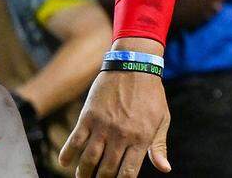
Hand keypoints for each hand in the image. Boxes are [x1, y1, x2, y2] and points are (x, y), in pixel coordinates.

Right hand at [59, 59, 170, 177]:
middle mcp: (121, 135)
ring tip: (83, 177)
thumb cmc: (151, 94)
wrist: (135, 65)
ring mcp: (103, 126)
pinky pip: (73, 142)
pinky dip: (67, 156)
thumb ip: (159, 145)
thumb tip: (165, 168)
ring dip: (83, 173)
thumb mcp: (162, 118)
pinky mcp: (88, 117)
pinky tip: (66, 163)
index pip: (128, 173)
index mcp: (141, 137)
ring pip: (88, 160)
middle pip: (106, 170)